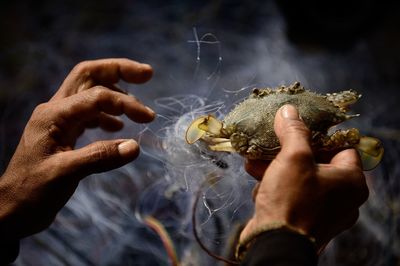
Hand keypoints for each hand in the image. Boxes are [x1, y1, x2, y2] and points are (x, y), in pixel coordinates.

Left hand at [0, 58, 154, 240]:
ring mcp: (60, 121)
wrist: (12, 209)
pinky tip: (119, 127)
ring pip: (90, 92)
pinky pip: (90, 113)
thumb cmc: (32, 191)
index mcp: (54, 114)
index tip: (148, 118)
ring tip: (137, 106)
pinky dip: (108, 114)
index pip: (97, 96)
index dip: (125, 104)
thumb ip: (100, 157)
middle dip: (119, 70)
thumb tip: (136, 146)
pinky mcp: (64, 133)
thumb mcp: (65, 174)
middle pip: (89, 76)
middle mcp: (56, 110)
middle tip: (147, 73)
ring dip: (116, 92)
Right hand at [241, 105, 368, 249]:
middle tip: (271, 142)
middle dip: (287, 152)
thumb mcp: (293, 157)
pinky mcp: (304, 221)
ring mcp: (322, 212)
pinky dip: (275, 186)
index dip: (319, 135)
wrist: (274, 244)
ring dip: (275, 167)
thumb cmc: (292, 200)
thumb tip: (289, 110)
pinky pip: (291, 195)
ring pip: (299, 179)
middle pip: (315, 162)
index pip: (341, 147)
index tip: (298, 128)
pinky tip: (257, 180)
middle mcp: (342, 198)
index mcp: (350, 182)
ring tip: (255, 159)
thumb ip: (294, 131)